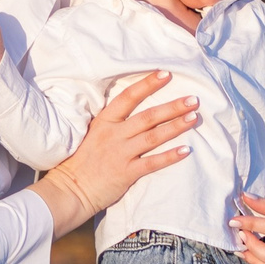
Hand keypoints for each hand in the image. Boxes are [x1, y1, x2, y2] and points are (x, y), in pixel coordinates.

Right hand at [30, 69, 197, 236]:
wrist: (70, 189)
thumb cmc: (81, 161)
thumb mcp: (93, 133)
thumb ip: (113, 122)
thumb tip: (136, 108)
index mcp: (104, 122)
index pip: (128, 97)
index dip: (147, 84)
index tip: (166, 74)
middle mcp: (114, 135)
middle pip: (148, 117)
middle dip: (172, 107)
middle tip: (193, 99)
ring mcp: (120, 153)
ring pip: (153, 137)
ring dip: (175, 126)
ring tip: (194, 118)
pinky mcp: (126, 173)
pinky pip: (152, 163)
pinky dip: (169, 156)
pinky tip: (186, 150)